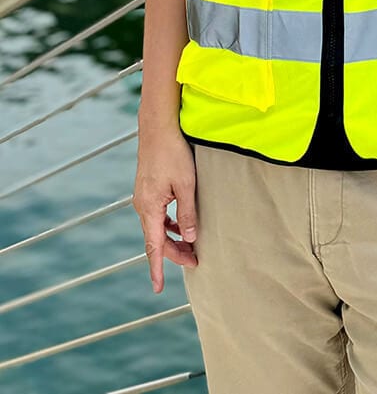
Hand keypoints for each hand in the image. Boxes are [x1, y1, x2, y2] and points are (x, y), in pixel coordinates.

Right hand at [133, 129, 197, 292]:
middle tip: (195, 260)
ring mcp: (143, 196)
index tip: (158, 288)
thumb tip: (190, 237)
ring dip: (172, 238)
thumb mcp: (186, 184)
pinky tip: (180, 223)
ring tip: (191, 245)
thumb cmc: (173, 152)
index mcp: (149, 207)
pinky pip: (156, 214)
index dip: (158, 268)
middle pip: (156, 239)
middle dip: (174, 252)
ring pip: (156, 227)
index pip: (153, 246)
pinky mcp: (147, 188)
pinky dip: (168, 223)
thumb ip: (188, 212)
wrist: (158, 126)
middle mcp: (141, 205)